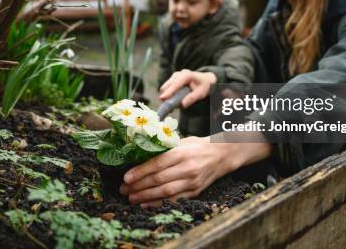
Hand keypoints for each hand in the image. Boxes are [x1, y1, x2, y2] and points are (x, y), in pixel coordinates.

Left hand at [120, 136, 271, 206]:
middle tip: (124, 188)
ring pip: (164, 192)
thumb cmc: (198, 146)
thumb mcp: (182, 141)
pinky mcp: (195, 192)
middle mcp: (187, 168)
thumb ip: (164, 148)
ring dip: (145, 196)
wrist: (222, 155)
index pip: (157, 163)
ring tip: (131, 197)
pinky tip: (146, 204)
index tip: (126, 176)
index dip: (140, 171)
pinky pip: (174, 200)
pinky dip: (158, 203)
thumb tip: (140, 153)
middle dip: (138, 185)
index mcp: (182, 152)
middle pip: (158, 179)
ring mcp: (191, 181)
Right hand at [159, 69, 216, 107]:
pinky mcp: (172, 79)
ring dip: (166, 96)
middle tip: (167, 108)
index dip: (169, 91)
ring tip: (171, 106)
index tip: (162, 98)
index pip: (176, 84)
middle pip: (167, 85)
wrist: (205, 80)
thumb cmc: (203, 86)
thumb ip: (191, 98)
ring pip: (165, 87)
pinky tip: (172, 101)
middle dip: (165, 96)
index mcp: (186, 75)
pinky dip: (167, 95)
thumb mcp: (200, 93)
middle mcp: (179, 74)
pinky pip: (166, 88)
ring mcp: (174, 76)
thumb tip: (181, 105)